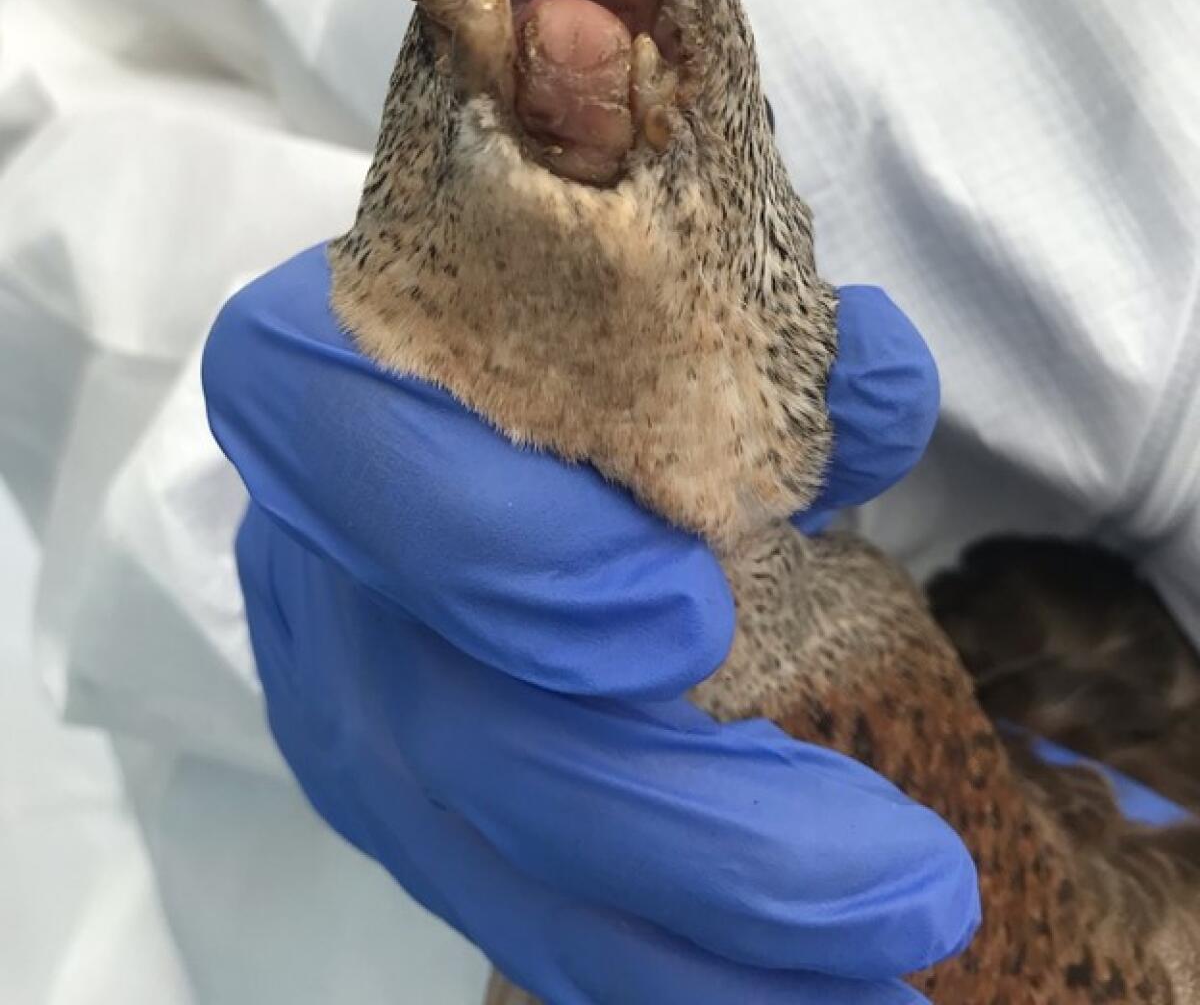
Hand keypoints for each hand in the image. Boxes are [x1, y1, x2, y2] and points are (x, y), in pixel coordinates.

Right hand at [203, 246, 977, 1003]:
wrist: (435, 389)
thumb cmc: (538, 318)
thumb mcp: (626, 293)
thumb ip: (748, 332)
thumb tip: (874, 385)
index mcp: (333, 376)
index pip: (353, 452)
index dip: (500, 545)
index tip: (696, 607)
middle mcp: (316, 557)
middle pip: (456, 727)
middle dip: (685, 829)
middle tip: (908, 882)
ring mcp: (340, 698)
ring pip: (485, 868)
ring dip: (697, 955)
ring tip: (891, 990)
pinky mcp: (389, 797)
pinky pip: (511, 912)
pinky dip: (658, 968)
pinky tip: (803, 994)